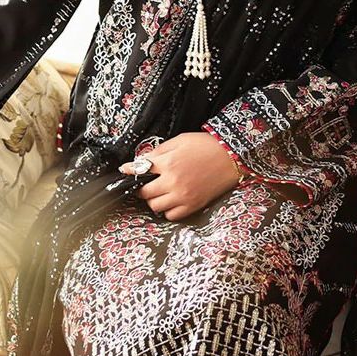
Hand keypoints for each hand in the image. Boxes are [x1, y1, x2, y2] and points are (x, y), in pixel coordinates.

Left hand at [121, 132, 240, 221]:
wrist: (231, 156)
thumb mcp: (179, 140)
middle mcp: (173, 182)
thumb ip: (159, 151)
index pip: (139, 170)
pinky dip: (167, 210)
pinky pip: (171, 215)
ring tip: (159, 192)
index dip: (129, 171)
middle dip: (141, 188)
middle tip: (145, 183)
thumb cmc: (206, 145)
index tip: (125, 171)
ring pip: (155, 206)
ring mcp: (183, 196)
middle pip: (144, 192)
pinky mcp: (193, 205)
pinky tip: (171, 201)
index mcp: (168, 163)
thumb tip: (142, 160)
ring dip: (153, 200)